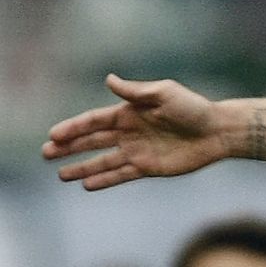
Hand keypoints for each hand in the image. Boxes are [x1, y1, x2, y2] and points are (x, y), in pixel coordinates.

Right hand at [41, 75, 224, 190]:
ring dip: (82, 167)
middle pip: (93, 141)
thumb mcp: (164, 94)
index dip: (74, 128)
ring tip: (61, 175)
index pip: (95, 121)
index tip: (54, 135)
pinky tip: (87, 185)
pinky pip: (122, 175)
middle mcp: (130, 132)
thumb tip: (108, 80)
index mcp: (130, 113)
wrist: (218, 131)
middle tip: (46, 154)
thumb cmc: (193, 108)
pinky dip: (105, 180)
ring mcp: (138, 151)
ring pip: (103, 161)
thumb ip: (135, 91)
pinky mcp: (149, 167)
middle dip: (69, 147)